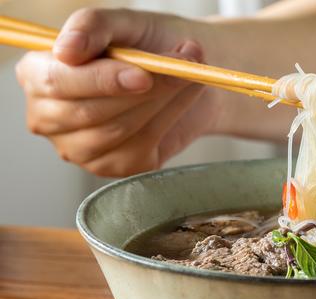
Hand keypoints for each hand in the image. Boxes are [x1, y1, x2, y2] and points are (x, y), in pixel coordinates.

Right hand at [15, 8, 221, 176]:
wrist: (183, 74)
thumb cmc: (145, 44)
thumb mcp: (121, 24)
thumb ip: (91, 27)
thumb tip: (66, 50)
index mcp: (38, 75)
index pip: (58, 83)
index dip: (101, 80)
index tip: (142, 76)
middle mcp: (50, 118)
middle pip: (89, 113)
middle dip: (141, 91)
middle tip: (180, 67)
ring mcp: (81, 149)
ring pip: (118, 132)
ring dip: (161, 102)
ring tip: (186, 75)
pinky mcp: (115, 166)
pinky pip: (140, 148)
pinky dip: (169, 119)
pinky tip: (182, 99)